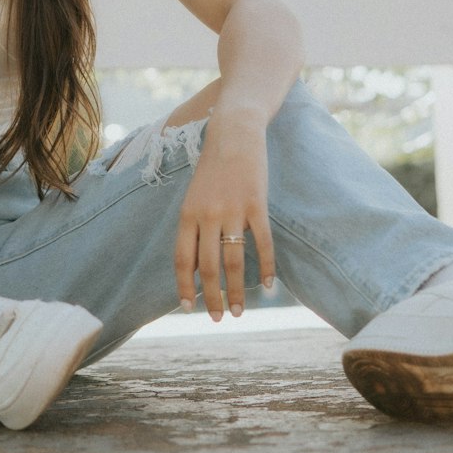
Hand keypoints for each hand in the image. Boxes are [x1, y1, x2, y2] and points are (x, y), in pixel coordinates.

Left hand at [173, 109, 274, 320]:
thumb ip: (195, 227)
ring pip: (234, 262)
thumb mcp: (195, 196)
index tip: (188, 308)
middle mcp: (207, 216)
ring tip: (239, 311)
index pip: (182, 260)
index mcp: (188, 214)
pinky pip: (262, 244)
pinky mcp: (256, 205)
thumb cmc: (213, 168)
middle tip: (217, 318)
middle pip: (208, 267)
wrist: (234, 133)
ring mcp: (232, 211)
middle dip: (211, 297)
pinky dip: (266, 267)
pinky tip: (269, 286)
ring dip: (236, 291)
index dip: (184, 286)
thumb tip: (197, 264)